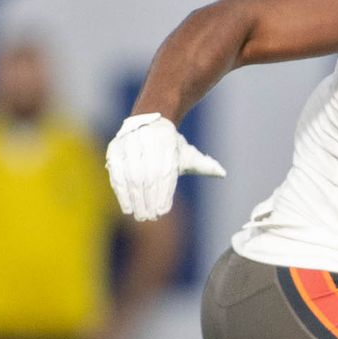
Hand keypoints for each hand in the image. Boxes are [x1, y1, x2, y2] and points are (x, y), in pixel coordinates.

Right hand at [105, 113, 224, 220]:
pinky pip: (116, 173)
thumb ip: (204, 165)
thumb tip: (222, 173)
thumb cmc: (170, 145)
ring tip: (140, 215)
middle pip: (146, 176)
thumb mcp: (188, 153)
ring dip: (134, 199)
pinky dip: (121, 192)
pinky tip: (127, 207)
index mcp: (167, 143)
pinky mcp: (115, 150)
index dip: (162, 193)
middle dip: (147, 199)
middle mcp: (147, 142)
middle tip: (150, 218)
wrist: (148, 120)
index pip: (164, 173)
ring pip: (131, 176)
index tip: (162, 211)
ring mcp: (129, 145)